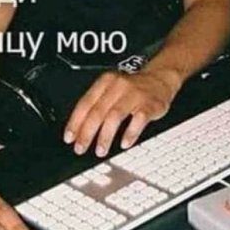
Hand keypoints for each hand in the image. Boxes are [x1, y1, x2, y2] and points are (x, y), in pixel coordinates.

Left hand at [63, 69, 180, 156]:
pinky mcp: (149, 104)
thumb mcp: (111, 89)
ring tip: (100, 150)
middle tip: (80, 148)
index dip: (75, 122)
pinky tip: (124, 144)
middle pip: (98, 111)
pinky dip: (130, 133)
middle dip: (87, 132)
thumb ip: (97, 104)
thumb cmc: (131, 89)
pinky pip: (138, 120)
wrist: (159, 79)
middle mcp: (117, 86)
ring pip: (115, 116)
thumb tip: (79, 128)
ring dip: (105, 136)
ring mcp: (134, 94)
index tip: (69, 137)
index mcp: (105, 82)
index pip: (85, 103)